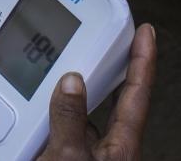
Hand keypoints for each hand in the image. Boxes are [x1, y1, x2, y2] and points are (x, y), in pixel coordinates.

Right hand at [37, 24, 157, 159]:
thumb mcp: (68, 156)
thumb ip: (70, 119)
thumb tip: (71, 83)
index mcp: (121, 146)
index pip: (138, 93)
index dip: (143, 60)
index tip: (145, 33)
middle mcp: (108, 149)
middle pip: (115, 100)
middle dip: (111, 69)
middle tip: (110, 42)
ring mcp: (89, 157)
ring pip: (83, 116)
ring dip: (72, 94)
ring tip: (61, 69)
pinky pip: (62, 132)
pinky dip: (51, 116)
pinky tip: (35, 109)